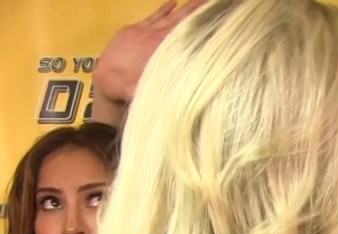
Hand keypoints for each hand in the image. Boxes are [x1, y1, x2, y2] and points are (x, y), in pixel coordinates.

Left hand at [91, 0, 207, 123]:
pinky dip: (163, 9)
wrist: (103, 82)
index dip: (196, 20)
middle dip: (194, 9)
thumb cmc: (127, 89)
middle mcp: (152, 35)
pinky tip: (173, 3)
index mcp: (158, 48)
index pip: (182, 30)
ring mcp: (141, 30)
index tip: (210, 11)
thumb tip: (183, 96)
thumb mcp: (147, 90)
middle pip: (178, 20)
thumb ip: (163, 89)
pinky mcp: (132, 30)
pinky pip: (152, 17)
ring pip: (167, 16)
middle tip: (210, 1)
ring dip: (183, 8)